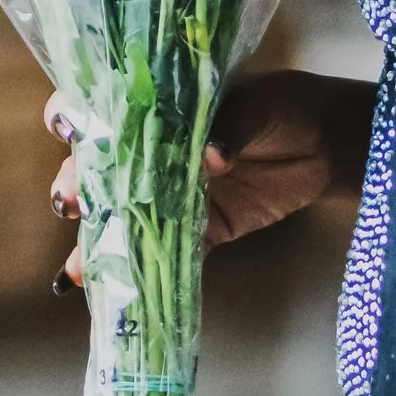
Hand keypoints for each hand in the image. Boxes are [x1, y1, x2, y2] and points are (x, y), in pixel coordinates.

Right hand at [45, 70, 370, 286]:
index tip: (69, 135)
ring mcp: (168, 192)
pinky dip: (137, 271)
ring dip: (94, 240)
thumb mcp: (256, 105)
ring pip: (118, 216)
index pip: (98, 107)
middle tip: (71, 202)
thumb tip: (210, 155)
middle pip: (94, 168)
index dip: (72, 119)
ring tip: (79, 264)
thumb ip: (229, 124)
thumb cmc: (283, 108)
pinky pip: (160, 251)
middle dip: (73, 185)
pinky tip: (107, 289)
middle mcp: (150, 150)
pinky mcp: (197, 228)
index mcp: (155, 106)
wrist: (327, 146)